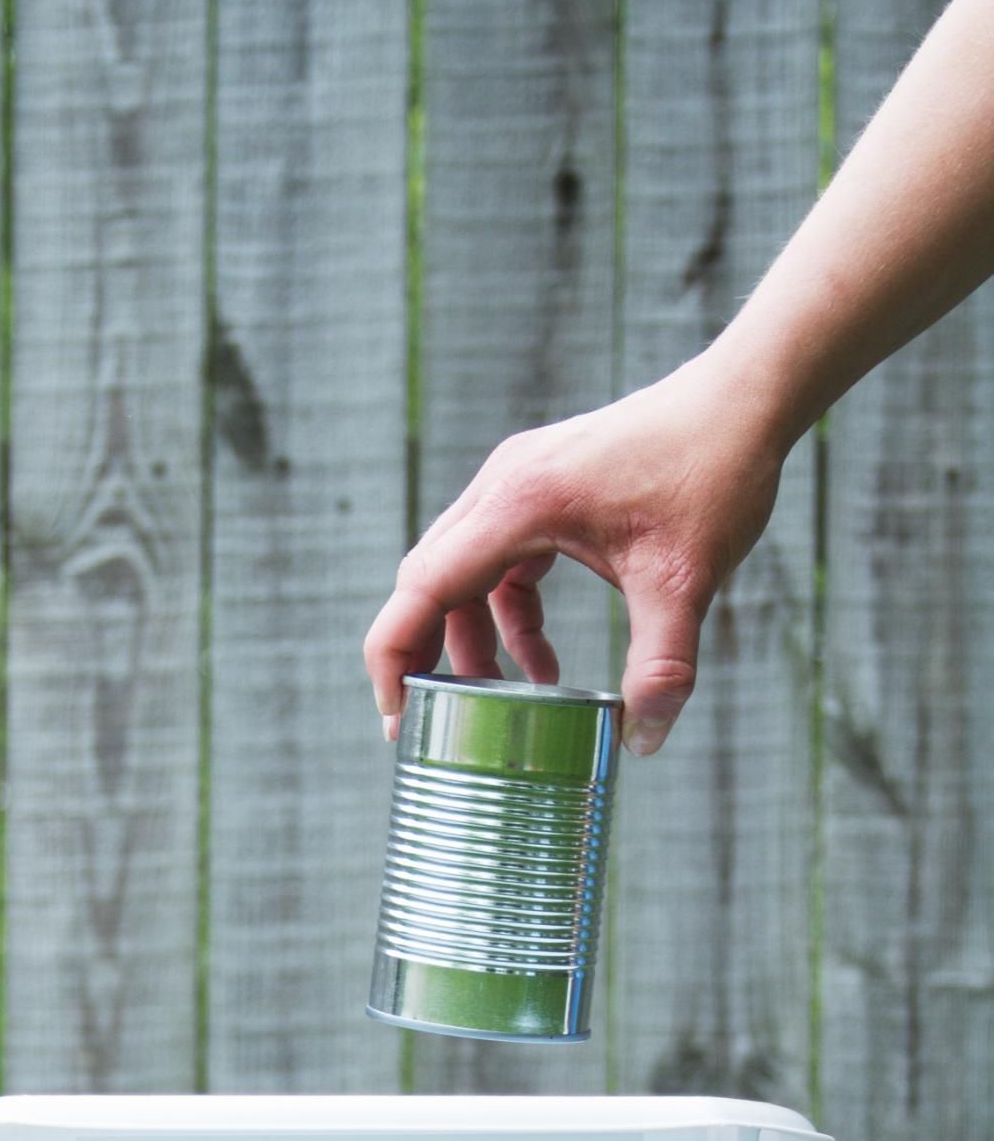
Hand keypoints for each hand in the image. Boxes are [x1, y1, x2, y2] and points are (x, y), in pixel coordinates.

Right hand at [363, 354, 787, 754]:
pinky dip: (508, 613)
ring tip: (509, 696)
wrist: (744, 400)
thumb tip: (643, 740)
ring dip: (475, 639)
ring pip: (461, 573)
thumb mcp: (687, 580)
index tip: (397, 716)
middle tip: (434, 722)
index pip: (420, 588)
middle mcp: (502, 487)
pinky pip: (497, 561)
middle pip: (427, 583)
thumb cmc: (714, 470)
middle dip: (427, 657)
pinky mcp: (540, 486)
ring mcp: (516, 481)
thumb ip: (663, 665)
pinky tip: (543, 656)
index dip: (396, 657)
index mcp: (518, 505)